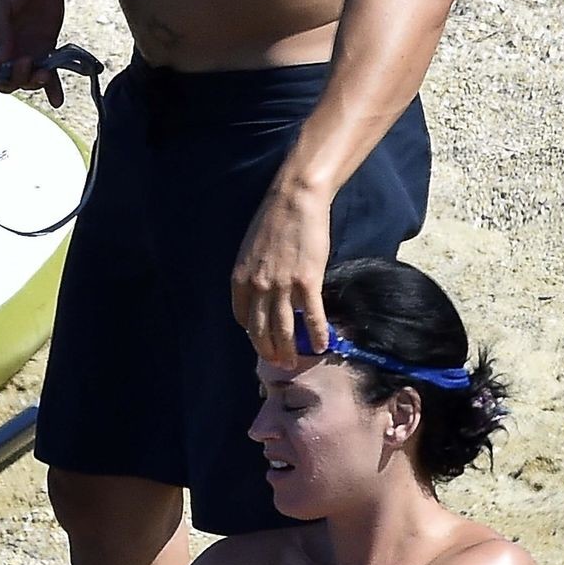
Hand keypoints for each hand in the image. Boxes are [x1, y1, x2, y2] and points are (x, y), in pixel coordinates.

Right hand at [0, 0, 67, 105]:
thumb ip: (0, 31)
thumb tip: (1, 60)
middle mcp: (1, 54)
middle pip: (3, 83)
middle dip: (14, 80)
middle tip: (26, 62)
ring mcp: (24, 54)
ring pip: (25, 82)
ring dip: (34, 83)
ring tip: (44, 72)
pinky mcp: (45, 51)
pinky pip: (47, 75)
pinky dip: (52, 89)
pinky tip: (57, 100)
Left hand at [231, 176, 332, 364]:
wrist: (295, 200)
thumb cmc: (274, 220)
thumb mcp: (250, 250)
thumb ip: (252, 275)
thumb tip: (261, 293)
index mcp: (240, 279)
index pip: (242, 318)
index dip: (252, 333)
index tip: (262, 338)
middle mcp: (258, 287)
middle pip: (260, 331)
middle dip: (268, 351)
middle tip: (278, 364)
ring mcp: (282, 286)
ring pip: (284, 330)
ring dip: (289, 351)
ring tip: (294, 363)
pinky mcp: (307, 282)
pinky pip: (312, 316)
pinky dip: (317, 334)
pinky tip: (322, 346)